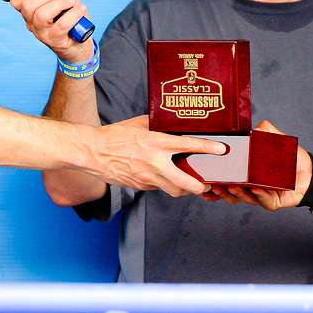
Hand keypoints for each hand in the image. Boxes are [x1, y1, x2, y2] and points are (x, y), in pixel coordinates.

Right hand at [9, 0, 92, 62]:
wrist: (81, 43)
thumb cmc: (70, 19)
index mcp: (30, 11)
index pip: (16, 1)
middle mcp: (32, 23)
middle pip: (28, 6)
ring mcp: (43, 34)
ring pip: (42, 15)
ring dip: (60, 3)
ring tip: (71, 2)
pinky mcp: (56, 42)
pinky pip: (61, 26)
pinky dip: (73, 14)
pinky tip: (80, 10)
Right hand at [88, 115, 225, 196]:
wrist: (91, 152)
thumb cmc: (113, 136)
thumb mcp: (138, 124)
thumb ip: (156, 124)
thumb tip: (170, 122)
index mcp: (156, 143)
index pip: (188, 146)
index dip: (208, 149)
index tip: (221, 150)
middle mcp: (154, 163)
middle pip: (185, 183)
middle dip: (200, 187)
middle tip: (208, 184)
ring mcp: (147, 178)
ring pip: (173, 190)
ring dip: (184, 189)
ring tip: (191, 184)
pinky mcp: (139, 186)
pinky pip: (158, 188)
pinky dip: (165, 184)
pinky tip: (165, 177)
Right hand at [202, 120, 312, 210]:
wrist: (309, 173)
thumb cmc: (290, 159)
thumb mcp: (276, 141)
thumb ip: (265, 131)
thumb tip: (253, 127)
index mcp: (246, 175)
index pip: (226, 181)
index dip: (214, 183)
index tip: (205, 180)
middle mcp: (250, 188)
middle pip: (231, 194)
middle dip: (221, 191)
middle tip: (215, 184)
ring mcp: (260, 196)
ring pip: (245, 199)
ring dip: (237, 194)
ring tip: (233, 187)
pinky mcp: (273, 202)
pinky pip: (264, 201)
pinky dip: (259, 196)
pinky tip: (255, 189)